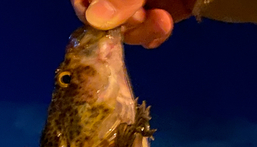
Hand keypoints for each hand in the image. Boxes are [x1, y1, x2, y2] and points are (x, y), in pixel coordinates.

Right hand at [71, 0, 196, 47]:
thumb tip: (94, 17)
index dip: (86, 1)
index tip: (94, 16)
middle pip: (105, 3)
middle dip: (119, 16)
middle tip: (138, 18)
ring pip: (126, 18)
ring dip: (138, 27)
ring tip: (160, 22)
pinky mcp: (170, 5)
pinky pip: (149, 27)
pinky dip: (152, 33)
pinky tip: (164, 28)